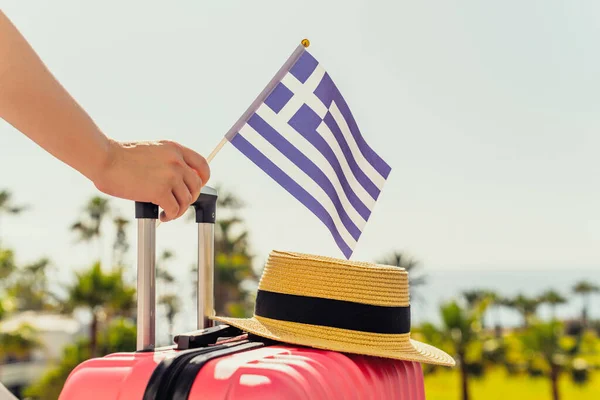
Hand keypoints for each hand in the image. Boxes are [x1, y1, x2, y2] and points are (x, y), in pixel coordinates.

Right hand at [93, 139, 209, 221]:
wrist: (104, 158)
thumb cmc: (120, 156)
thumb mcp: (152, 150)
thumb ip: (167, 160)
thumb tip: (176, 179)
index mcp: (174, 149)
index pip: (202, 165)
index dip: (203, 178)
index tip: (196, 186)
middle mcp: (176, 161)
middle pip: (196, 186)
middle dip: (189, 198)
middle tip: (177, 204)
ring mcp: (170, 176)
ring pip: (186, 200)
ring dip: (179, 210)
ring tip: (167, 212)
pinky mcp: (160, 191)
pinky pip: (174, 209)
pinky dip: (170, 216)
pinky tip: (162, 216)